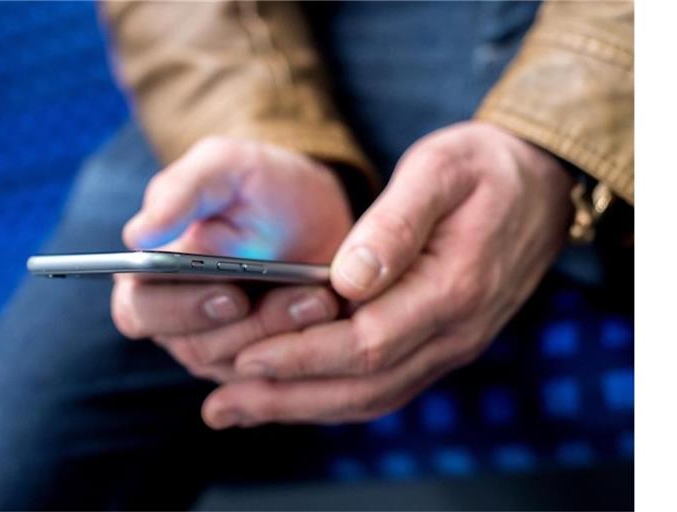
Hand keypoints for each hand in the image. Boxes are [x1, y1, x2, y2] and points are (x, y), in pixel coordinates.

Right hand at [111, 137, 351, 380]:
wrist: (313, 213)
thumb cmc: (260, 185)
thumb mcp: (225, 167)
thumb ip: (181, 190)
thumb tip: (138, 235)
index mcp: (148, 275)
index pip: (140, 310)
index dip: (181, 310)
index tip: (232, 296)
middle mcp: (176, 319)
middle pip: (196, 347)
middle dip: (252, 326)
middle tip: (303, 298)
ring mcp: (218, 346)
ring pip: (242, 363)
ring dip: (286, 332)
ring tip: (322, 299)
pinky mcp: (259, 363)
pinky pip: (276, 374)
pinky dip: (304, 350)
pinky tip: (330, 318)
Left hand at [202, 122, 573, 427]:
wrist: (541, 185)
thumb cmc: (486, 168)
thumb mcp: (441, 170)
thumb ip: (395, 223)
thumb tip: (348, 278)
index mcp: (453, 288)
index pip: (368, 342)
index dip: (303, 353)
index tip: (247, 356)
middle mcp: (456, 331)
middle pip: (363, 385)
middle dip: (289, 395)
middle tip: (223, 402)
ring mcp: (452, 344)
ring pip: (372, 396)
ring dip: (304, 406)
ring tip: (240, 408)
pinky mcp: (442, 343)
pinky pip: (385, 385)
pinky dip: (333, 396)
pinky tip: (293, 394)